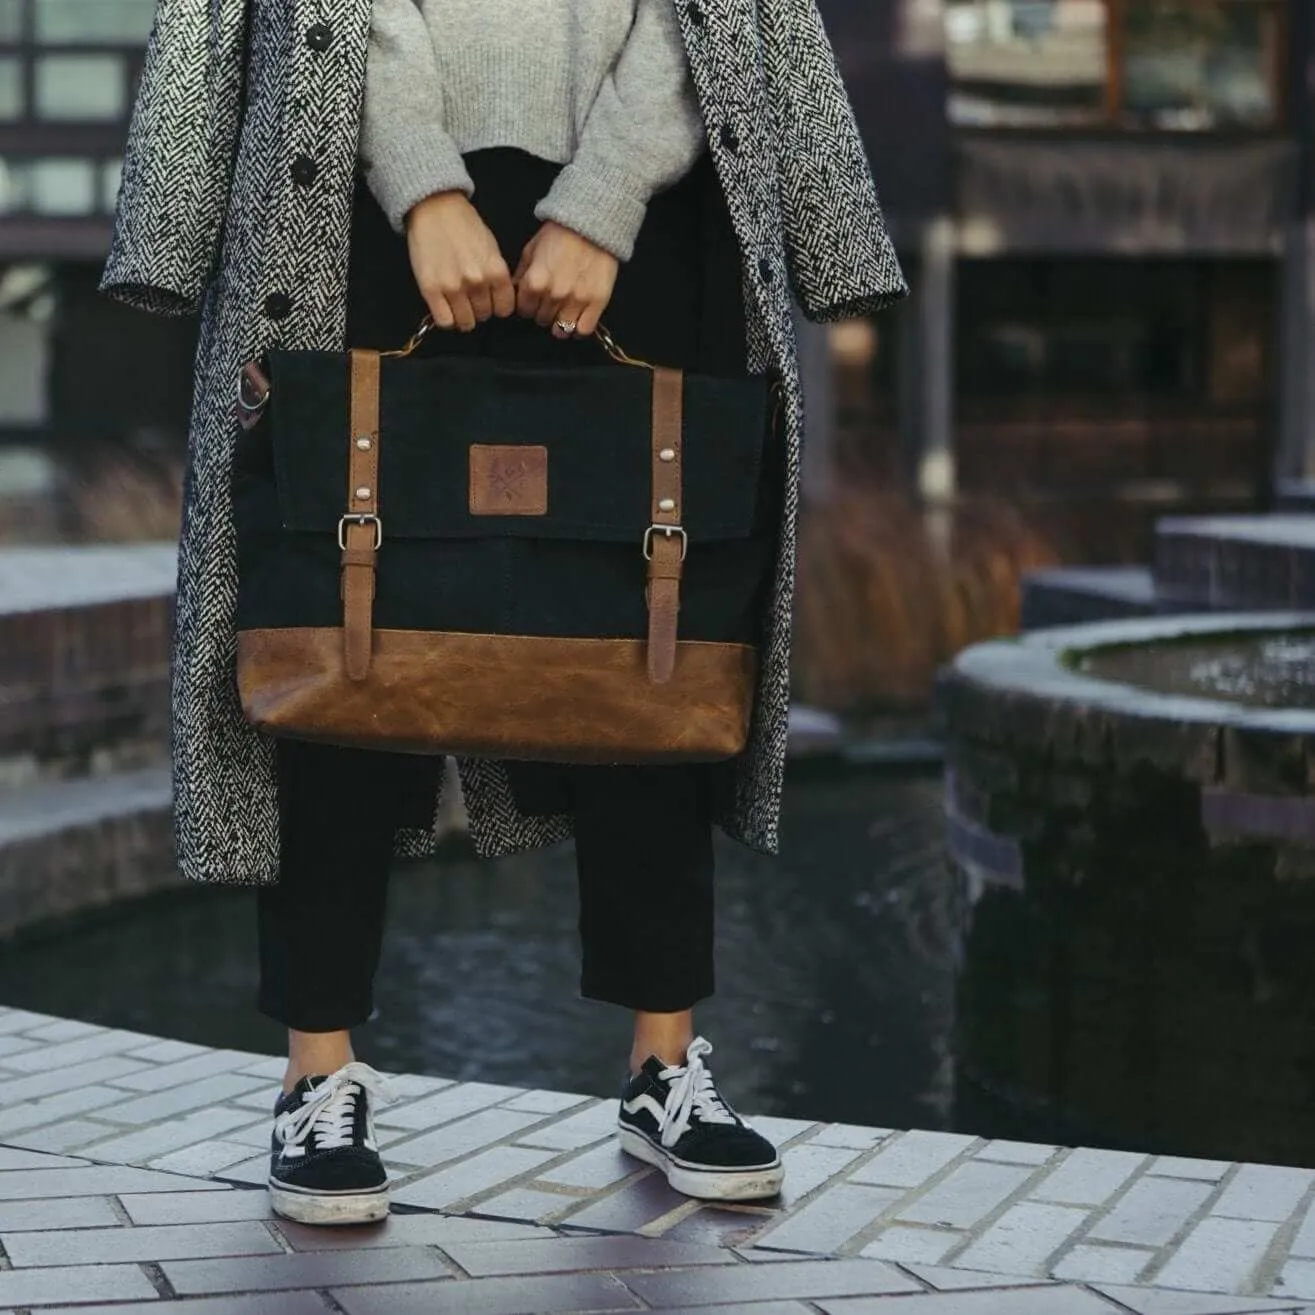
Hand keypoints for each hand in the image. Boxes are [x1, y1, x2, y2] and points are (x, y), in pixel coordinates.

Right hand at [405, 191, 515, 331]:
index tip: (490, 301)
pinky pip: (445, 322)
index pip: (504, 310)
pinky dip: (446, 319)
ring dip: (462, 316)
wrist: (435, 209)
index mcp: (496, 271)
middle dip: (478, 309)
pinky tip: (445, 307)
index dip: (497, 307)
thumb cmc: (465, 227)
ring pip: (465, 323)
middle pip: (484, 316)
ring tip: (457, 302)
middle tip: (469, 297)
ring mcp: (453, 287)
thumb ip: (497, 276)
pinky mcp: (431, 290)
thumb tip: (500, 300)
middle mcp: (477, 282)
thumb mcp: (492, 249)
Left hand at [513, 221, 618, 339]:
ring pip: (561, 329)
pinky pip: (583, 330)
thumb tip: (515, 292)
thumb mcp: (531, 250)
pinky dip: (578, 330)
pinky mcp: (596, 303)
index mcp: (534, 282)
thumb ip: (521, 274)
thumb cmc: (559, 235)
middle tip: (550, 302)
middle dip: (543, 312)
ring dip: (560, 323)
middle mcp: (554, 295)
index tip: (534, 301)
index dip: (528, 306)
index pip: (524, 311)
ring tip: (563, 314)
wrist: (591, 225)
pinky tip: (577, 323)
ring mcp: (576, 300)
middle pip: (542, 320)